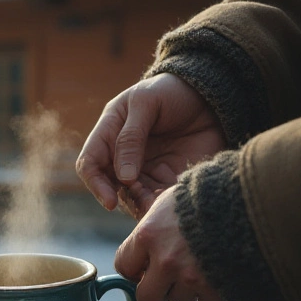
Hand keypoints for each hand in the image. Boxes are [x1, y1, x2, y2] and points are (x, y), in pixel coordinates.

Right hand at [76, 73, 225, 217]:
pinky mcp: (166, 178)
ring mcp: (144, 169)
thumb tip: (123, 177)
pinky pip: (157, 198)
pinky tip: (170, 205)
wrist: (210, 95)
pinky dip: (160, 205)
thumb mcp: (146, 103)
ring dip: (141, 206)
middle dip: (122, 199)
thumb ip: (130, 137)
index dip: (95, 183)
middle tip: (143, 203)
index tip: (110, 200)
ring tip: (158, 208)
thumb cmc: (172, 91)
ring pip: (133, 197)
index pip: (90, 163)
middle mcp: (122, 155)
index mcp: (109, 132)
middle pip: (110, 186)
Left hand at [114, 188, 222, 300]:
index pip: (124, 267)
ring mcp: (191, 276)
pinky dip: (210, 291)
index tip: (143, 268)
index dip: (134, 269)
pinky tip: (217, 271)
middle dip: (156, 291)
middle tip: (167, 281)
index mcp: (149, 235)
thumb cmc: (208, 196)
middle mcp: (165, 260)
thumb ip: (153, 229)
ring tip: (199, 269)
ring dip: (186, 290)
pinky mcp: (216, 288)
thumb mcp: (170, 202)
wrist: (253, 201)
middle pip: (146, 298)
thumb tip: (142, 252)